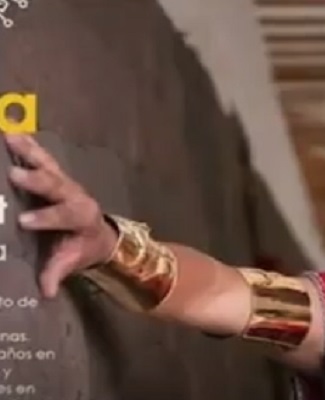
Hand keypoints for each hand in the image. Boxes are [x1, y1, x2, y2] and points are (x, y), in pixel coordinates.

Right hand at [4, 134, 118, 297]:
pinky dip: (28, 145)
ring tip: (9, 138)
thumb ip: (58, 273)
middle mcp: (76, 196)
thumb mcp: (72, 261)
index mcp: (81, 218)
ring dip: (30, 152)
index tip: (24, 222)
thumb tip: (47, 292)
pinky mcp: (57, 174)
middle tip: (15, 175)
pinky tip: (10, 132)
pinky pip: (42, 157)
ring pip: (49, 166)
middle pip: (57, 186)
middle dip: (37, 181)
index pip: (64, 217)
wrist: (98, 232)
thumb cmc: (81, 247)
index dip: (45, 218)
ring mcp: (66, 182)